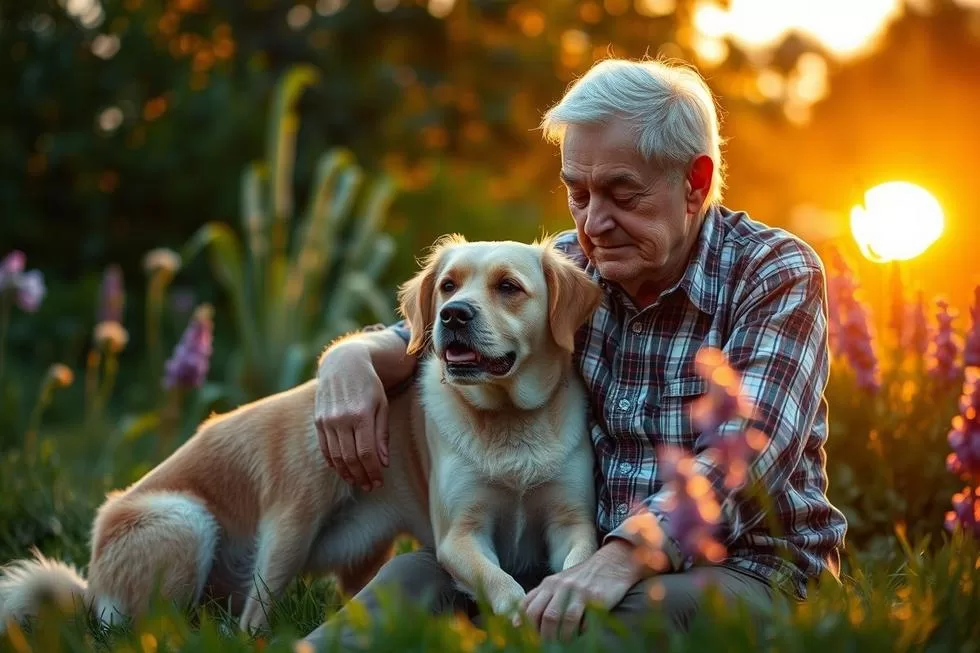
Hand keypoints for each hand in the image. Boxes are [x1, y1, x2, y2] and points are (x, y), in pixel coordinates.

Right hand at [314, 343, 389, 490]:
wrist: (343, 363)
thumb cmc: (369, 385)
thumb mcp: (382, 405)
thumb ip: (382, 434)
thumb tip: (383, 462)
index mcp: (361, 414)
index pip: (366, 453)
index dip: (373, 471)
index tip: (379, 481)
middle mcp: (341, 418)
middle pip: (350, 458)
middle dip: (361, 476)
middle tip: (370, 486)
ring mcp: (327, 420)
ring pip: (336, 456)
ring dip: (347, 473)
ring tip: (358, 481)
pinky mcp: (318, 420)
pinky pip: (325, 448)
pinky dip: (333, 462)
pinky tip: (342, 470)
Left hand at [518, 540, 643, 640]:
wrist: (611, 564)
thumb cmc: (582, 579)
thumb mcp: (559, 583)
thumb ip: (541, 598)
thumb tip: (518, 623)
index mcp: (548, 583)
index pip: (528, 606)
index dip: (525, 626)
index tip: (528, 639)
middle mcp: (560, 585)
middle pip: (543, 615)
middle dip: (543, 636)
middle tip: (546, 646)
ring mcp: (576, 590)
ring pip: (560, 619)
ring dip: (560, 637)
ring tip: (563, 644)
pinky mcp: (594, 596)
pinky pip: (581, 619)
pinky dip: (578, 632)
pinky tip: (580, 634)